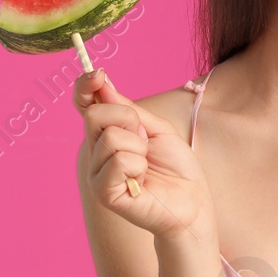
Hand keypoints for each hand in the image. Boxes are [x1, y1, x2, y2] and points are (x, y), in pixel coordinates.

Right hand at [75, 67, 213, 239]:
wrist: (192, 202)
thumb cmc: (176, 167)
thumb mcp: (156, 128)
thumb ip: (128, 109)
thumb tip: (102, 82)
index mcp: (107, 133)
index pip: (84, 104)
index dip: (85, 86)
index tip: (98, 74)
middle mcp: (96, 152)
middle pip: (95, 114)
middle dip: (128, 119)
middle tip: (145, 140)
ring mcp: (97, 173)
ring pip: (111, 138)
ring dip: (139, 148)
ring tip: (147, 166)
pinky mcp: (104, 192)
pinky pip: (118, 161)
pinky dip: (138, 167)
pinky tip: (142, 181)